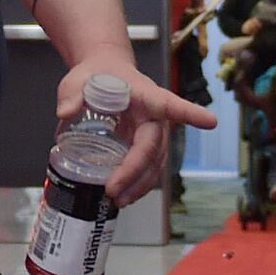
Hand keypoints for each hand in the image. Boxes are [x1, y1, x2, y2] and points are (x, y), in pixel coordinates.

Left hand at [56, 58, 215, 205]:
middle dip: (136, 171)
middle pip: (154, 147)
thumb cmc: (96, 74)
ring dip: (140, 184)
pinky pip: (147, 168)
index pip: (170, 104)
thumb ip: (72, 93)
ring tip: (119, 200)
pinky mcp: (143, 145)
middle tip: (113, 189)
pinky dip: (138, 184)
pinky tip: (124, 196)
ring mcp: (151, 133)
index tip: (210, 121)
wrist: (103, 74)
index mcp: (145, 95)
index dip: (190, 114)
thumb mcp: (78, 79)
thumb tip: (65, 111)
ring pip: (154, 163)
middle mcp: (154, 116)